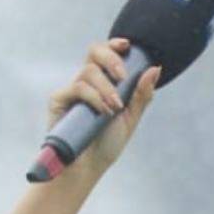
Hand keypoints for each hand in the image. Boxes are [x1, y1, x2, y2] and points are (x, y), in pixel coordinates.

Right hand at [44, 38, 160, 179]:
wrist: (87, 168)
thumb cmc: (107, 145)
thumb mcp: (130, 118)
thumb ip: (141, 95)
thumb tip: (155, 69)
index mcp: (102, 83)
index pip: (105, 53)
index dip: (114, 45)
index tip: (127, 45)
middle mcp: (86, 82)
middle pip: (94, 51)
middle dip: (111, 59)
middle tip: (122, 77)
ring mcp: (71, 90)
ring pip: (88, 71)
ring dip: (106, 87)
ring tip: (115, 107)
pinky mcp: (58, 100)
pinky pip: (78, 87)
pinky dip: (94, 97)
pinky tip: (103, 112)